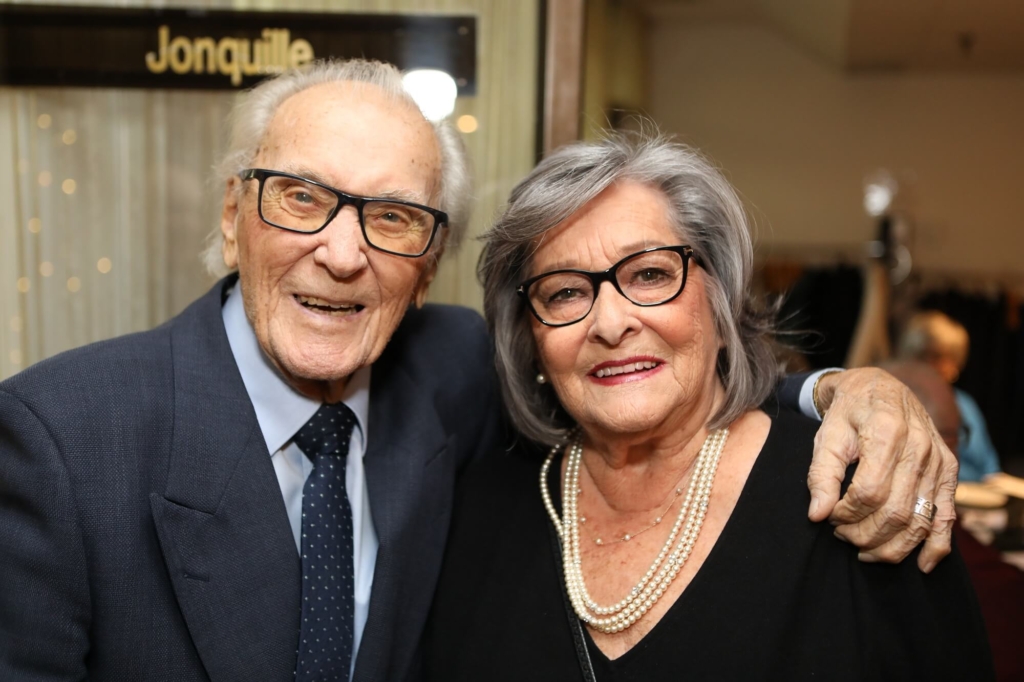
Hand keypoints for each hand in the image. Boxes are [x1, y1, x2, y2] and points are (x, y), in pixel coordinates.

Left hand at [806, 367, 957, 571]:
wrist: (879, 388)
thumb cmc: (848, 412)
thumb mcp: (827, 434)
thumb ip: (821, 474)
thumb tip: (816, 515)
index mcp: (887, 432)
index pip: (869, 492)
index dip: (846, 513)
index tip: (829, 517)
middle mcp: (919, 448)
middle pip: (896, 511)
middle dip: (864, 534)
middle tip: (841, 536)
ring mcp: (939, 461)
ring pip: (920, 521)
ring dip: (891, 546)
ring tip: (863, 550)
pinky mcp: (948, 472)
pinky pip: (948, 517)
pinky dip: (936, 546)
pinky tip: (920, 564)